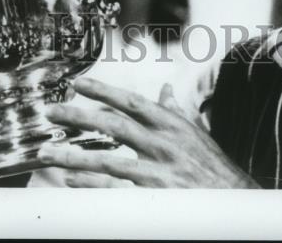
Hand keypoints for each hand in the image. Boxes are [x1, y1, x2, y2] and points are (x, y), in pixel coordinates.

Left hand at [34, 76, 257, 187]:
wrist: (234, 200)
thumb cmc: (213, 165)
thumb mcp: (195, 131)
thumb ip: (176, 110)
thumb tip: (164, 89)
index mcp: (170, 123)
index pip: (130, 101)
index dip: (102, 90)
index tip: (77, 82)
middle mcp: (162, 142)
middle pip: (113, 125)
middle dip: (79, 117)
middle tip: (50, 112)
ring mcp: (157, 170)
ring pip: (108, 160)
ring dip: (74, 156)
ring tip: (47, 153)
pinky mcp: (155, 196)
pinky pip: (116, 190)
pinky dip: (91, 185)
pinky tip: (70, 182)